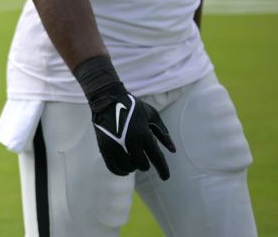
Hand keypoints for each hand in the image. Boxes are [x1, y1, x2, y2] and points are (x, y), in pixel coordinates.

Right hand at [74, 55, 175, 179]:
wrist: (107, 99)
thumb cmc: (132, 106)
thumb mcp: (152, 115)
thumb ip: (163, 134)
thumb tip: (173, 150)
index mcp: (144, 135)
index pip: (157, 159)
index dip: (163, 170)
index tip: (165, 177)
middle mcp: (131, 143)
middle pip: (142, 165)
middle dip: (145, 163)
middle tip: (143, 158)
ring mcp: (116, 146)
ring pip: (128, 168)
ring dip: (133, 167)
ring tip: (133, 161)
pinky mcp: (105, 148)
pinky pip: (114, 168)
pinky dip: (120, 171)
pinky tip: (125, 169)